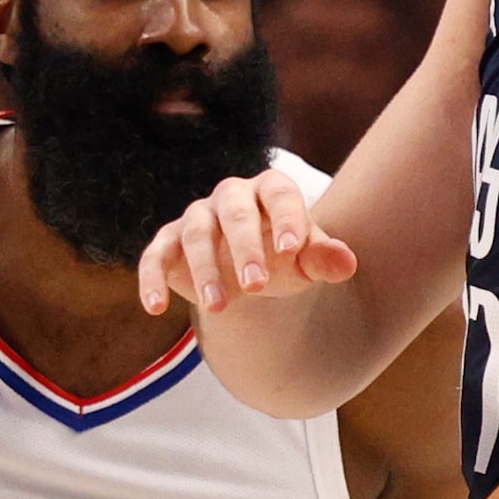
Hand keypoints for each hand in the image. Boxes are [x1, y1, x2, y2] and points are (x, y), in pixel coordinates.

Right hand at [137, 169, 357, 317]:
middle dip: (244, 249)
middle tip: (255, 286)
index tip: (292, 250)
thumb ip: (324, 259)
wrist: (250, 272)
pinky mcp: (168, 244)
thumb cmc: (284, 258)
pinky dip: (152, 279)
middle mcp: (230, 197)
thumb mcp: (307, 261)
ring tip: (218, 307)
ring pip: (195, 235)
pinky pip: (155, 256)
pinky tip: (155, 308)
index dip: (285, 218)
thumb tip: (347, 263)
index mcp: (269, 191)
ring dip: (204, 270)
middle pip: (234, 214)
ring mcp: (196, 218)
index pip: (279, 195)